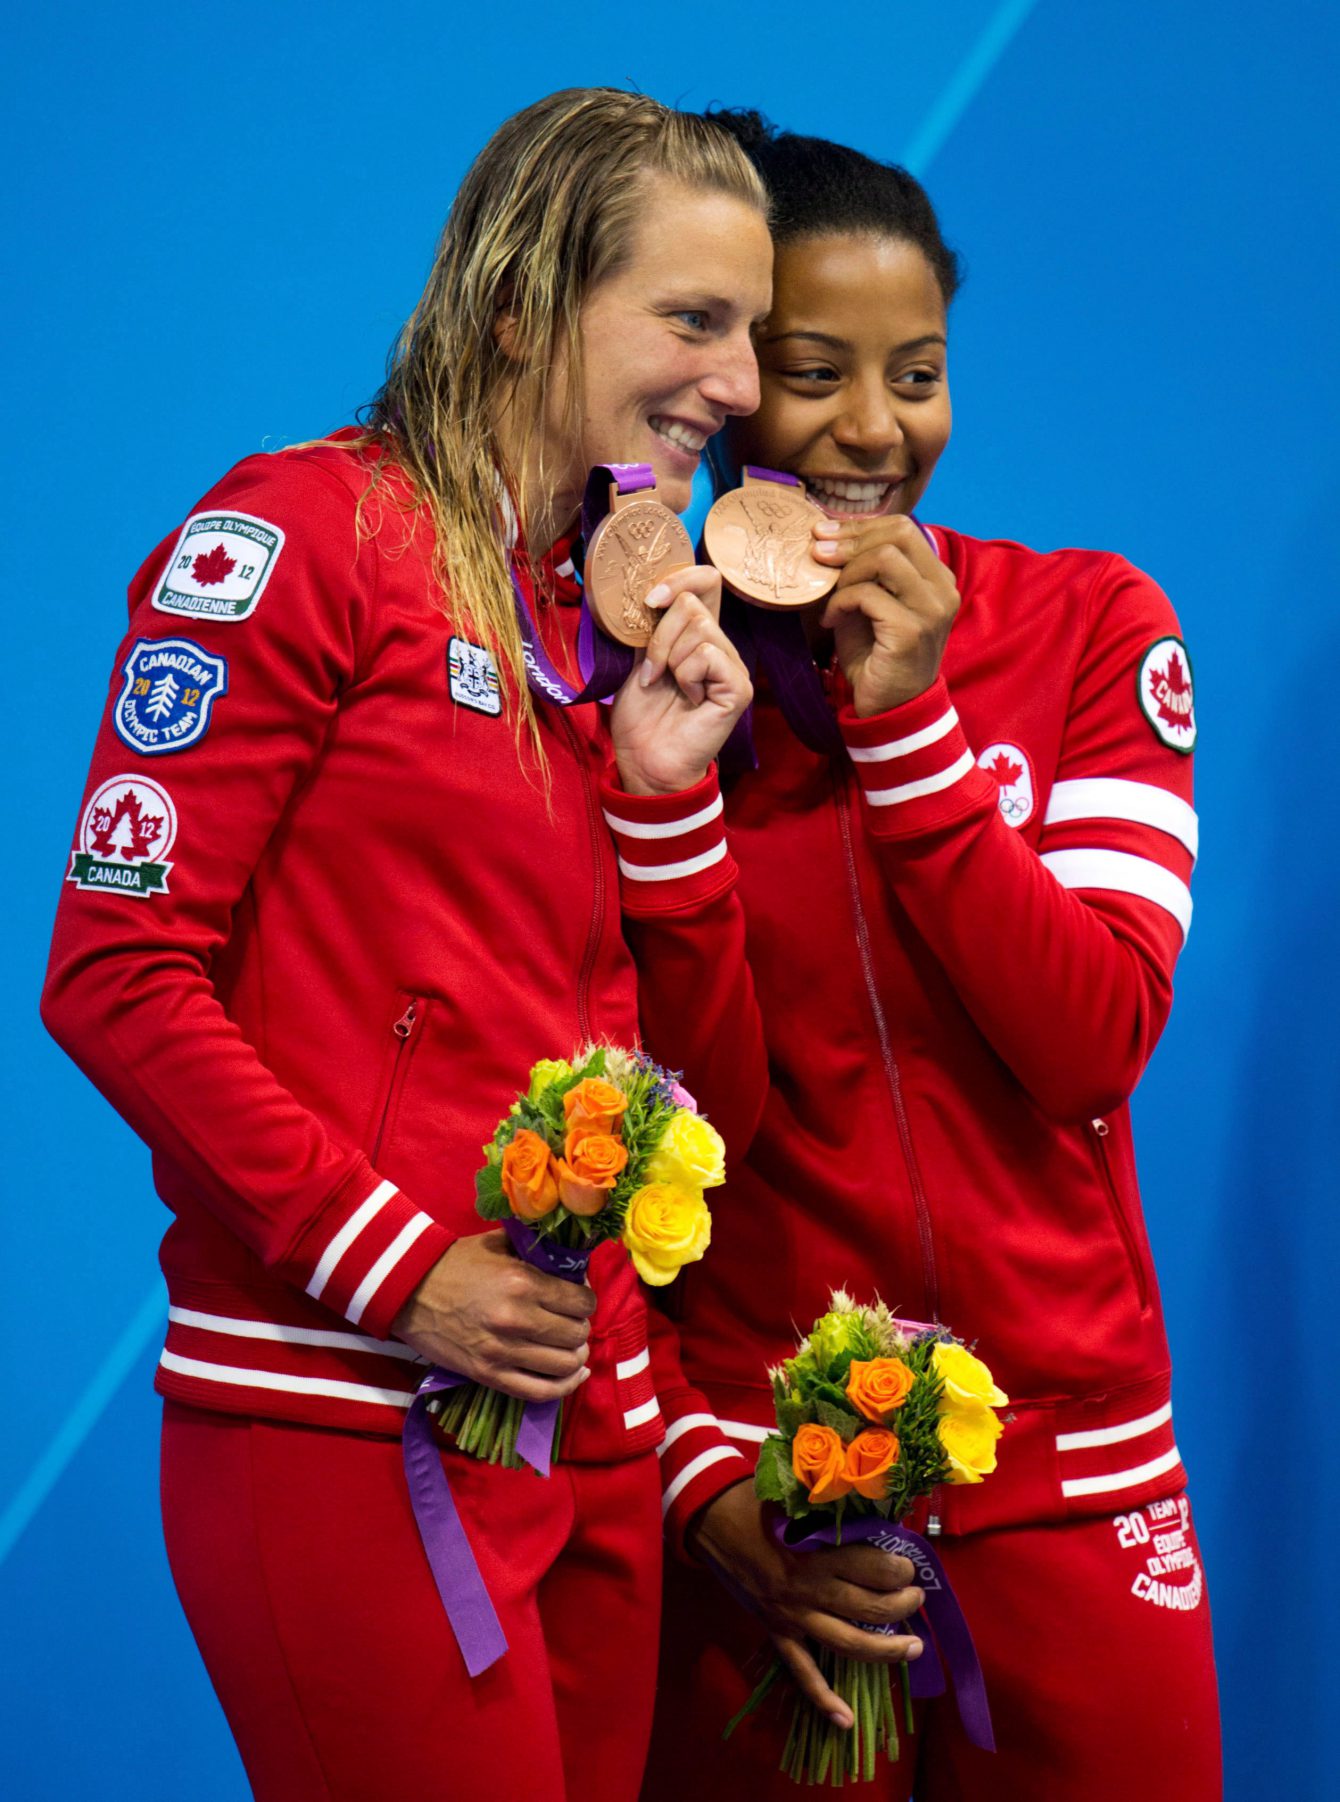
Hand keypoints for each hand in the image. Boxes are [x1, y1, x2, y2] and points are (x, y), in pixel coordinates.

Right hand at [392, 1229, 595, 1401]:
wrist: (409, 1289)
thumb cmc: (457, 1262)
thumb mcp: (500, 1244)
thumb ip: (538, 1253)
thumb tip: (573, 1266)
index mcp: (524, 1282)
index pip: (581, 1302)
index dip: (585, 1300)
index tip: (578, 1298)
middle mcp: (518, 1319)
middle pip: (576, 1334)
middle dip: (579, 1327)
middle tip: (570, 1321)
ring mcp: (503, 1351)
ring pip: (564, 1365)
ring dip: (575, 1357)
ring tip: (569, 1347)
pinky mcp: (489, 1375)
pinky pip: (539, 1391)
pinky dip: (564, 1387)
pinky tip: (573, 1376)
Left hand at [610, 566, 752, 795]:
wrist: (645, 760)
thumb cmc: (642, 716)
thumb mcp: (638, 659)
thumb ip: (649, 626)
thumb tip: (647, 590)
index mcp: (697, 635)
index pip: (706, 581)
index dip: (681, 576)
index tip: (649, 600)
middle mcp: (720, 646)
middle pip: (693, 603)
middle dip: (659, 636)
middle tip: (652, 673)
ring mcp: (733, 666)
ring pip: (699, 628)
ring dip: (669, 659)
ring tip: (669, 688)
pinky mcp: (739, 687)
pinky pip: (707, 656)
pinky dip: (686, 676)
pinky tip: (689, 700)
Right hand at [688, 1480, 924, 1730]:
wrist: (710, 1518)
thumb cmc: (757, 1500)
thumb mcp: (798, 1496)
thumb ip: (835, 1512)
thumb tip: (879, 1518)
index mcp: (814, 1551)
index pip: (872, 1568)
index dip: (898, 1568)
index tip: (909, 1564)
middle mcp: (806, 1589)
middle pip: (867, 1607)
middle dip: (901, 1605)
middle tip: (916, 1596)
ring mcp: (791, 1616)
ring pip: (847, 1644)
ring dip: (885, 1650)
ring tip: (914, 1648)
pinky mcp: (776, 1632)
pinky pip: (802, 1672)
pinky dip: (824, 1699)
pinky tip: (847, 1721)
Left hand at [810, 514, 959, 717]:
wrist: (887, 707)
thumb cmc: (875, 654)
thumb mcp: (867, 603)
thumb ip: (859, 570)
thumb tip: (825, 535)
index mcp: (936, 577)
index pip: (903, 528)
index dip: (860, 526)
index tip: (824, 533)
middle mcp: (942, 589)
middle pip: (898, 534)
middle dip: (851, 539)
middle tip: (818, 554)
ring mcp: (931, 610)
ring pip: (885, 558)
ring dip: (847, 573)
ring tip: (830, 596)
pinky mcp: (911, 631)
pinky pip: (868, 595)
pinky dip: (840, 602)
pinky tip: (829, 620)